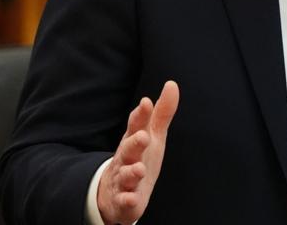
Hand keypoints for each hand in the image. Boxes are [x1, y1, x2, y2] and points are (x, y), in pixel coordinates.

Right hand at [97, 81, 179, 223]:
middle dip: (134, 143)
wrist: (114, 191)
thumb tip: (172, 84)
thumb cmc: (138, 156)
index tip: (146, 102)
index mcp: (133, 141)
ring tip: (139, 169)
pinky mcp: (123, 200)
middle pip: (128, 149)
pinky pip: (124, 201)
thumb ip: (162, 112)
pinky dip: (126, 200)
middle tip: (143, 137)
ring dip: (131, 172)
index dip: (141, 115)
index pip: (135, 126)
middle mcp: (125, 158)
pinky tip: (131, 199)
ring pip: (125, 175)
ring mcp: (123, 179)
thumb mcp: (152, 135)